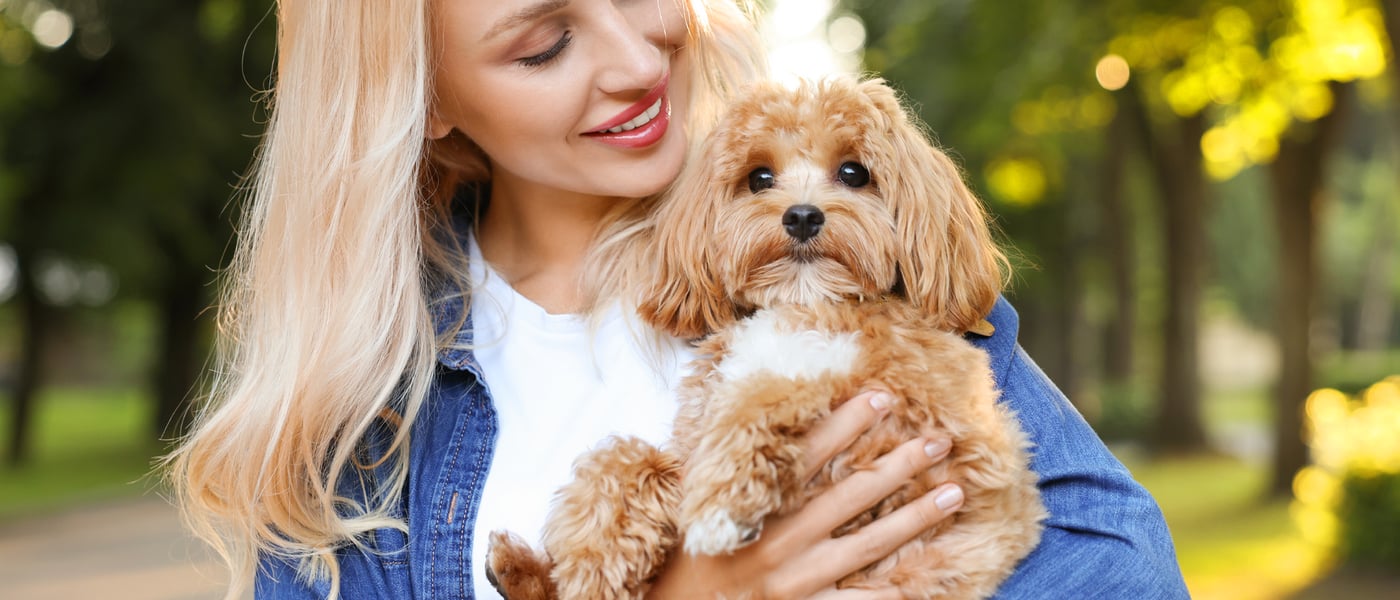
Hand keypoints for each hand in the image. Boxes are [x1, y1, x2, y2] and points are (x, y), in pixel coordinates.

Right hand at [646, 390, 962, 599]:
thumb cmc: (681, 553)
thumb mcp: (691, 497)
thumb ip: (720, 460)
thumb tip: (739, 406)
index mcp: (754, 504)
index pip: (809, 453)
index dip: (847, 422)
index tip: (884, 396)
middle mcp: (780, 539)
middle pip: (851, 494)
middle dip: (900, 465)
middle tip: (941, 440)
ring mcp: (795, 580)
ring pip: (868, 545)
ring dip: (915, 518)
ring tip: (953, 494)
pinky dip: (891, 597)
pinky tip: (928, 584)